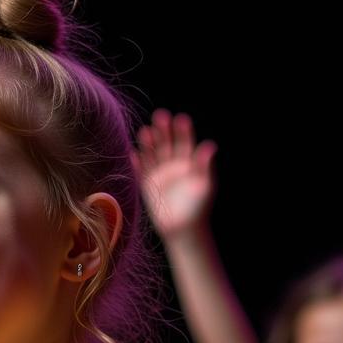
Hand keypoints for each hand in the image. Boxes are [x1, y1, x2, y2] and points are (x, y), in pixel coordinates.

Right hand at [134, 110, 215, 238]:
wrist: (183, 227)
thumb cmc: (197, 206)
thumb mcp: (204, 184)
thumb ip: (204, 165)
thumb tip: (209, 145)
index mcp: (189, 162)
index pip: (185, 141)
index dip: (182, 130)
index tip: (180, 119)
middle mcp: (173, 164)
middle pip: (167, 143)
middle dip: (163, 130)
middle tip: (160, 116)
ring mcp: (159, 173)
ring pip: (152, 153)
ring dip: (148, 142)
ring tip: (145, 131)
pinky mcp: (147, 185)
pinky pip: (141, 170)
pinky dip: (137, 162)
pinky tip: (132, 153)